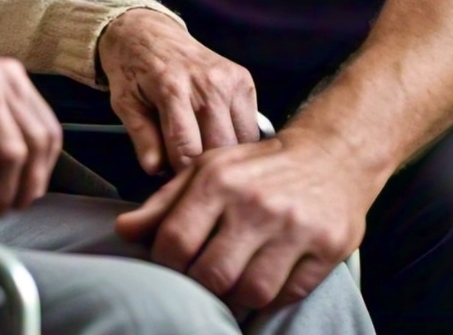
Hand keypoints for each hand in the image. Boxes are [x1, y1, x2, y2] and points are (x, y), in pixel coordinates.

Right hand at [0, 34, 62, 213]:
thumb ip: (1, 124)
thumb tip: (23, 177)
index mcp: (10, 76)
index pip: (49, 131)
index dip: (42, 172)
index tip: (26, 194)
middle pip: (34, 145)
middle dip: (24, 188)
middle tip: (2, 208)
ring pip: (12, 152)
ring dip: (1, 191)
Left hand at [97, 9, 258, 173]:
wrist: (147, 31)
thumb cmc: (133, 68)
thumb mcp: (124, 103)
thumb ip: (142, 138)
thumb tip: (156, 170)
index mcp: (173, 87)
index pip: (187, 149)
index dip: (181, 175)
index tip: (175, 184)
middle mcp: (207, 82)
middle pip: (219, 149)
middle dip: (205, 170)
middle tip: (190, 173)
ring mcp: (229, 80)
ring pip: (240, 142)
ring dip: (225, 157)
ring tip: (204, 155)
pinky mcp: (243, 80)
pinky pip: (251, 126)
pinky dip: (238, 140)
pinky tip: (218, 137)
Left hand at [114, 126, 371, 310]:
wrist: (328, 155)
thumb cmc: (258, 166)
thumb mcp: (206, 170)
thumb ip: (164, 202)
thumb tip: (124, 230)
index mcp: (218, 180)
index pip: (176, 241)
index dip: (166, 264)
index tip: (171, 265)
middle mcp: (255, 203)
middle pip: (212, 274)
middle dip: (200, 285)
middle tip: (201, 280)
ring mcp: (293, 228)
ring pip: (250, 292)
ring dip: (235, 298)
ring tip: (231, 284)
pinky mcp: (327, 248)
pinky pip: (288, 294)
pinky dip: (271, 298)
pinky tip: (263, 280)